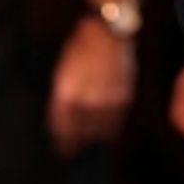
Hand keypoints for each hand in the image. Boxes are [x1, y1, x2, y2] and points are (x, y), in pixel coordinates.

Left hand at [46, 18, 136, 159]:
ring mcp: (105, 100)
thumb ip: (63, 96)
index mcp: (66, 93)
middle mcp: (85, 100)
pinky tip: (105, 131)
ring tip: (89, 142)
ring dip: (92, 138)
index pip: (62, 128)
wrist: (108, 32)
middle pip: (79, 133)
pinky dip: (109, 129)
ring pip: (98, 131)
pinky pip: (114, 122)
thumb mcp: (63, 70)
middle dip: (75, 143)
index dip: (61, 141)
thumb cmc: (81, 46)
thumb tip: (63, 118)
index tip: (61, 149)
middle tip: (72, 151)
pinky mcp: (122, 98)